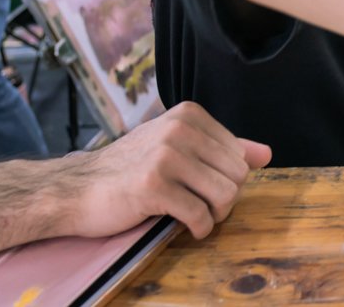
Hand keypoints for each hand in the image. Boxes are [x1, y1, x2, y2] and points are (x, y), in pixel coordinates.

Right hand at [63, 102, 271, 239]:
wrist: (77, 189)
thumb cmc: (129, 169)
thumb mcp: (177, 148)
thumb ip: (221, 149)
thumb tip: (266, 153)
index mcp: (188, 115)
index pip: (239, 153)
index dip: (229, 177)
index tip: (207, 187)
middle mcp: (179, 129)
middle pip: (237, 174)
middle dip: (227, 199)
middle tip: (206, 208)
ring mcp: (166, 156)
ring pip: (225, 194)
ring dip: (217, 215)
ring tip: (200, 217)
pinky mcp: (153, 186)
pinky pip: (200, 214)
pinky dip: (200, 228)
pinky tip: (189, 228)